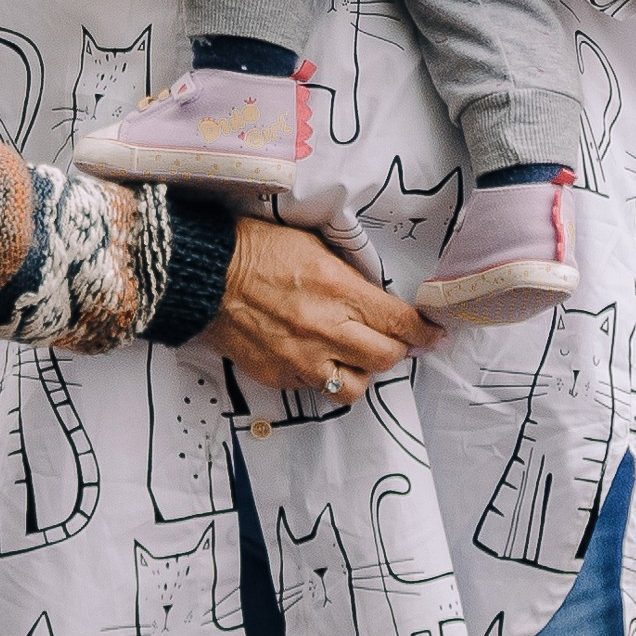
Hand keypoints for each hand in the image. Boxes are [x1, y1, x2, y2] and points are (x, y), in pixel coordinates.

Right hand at [208, 218, 442, 392]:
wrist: (203, 275)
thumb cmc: (257, 249)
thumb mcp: (313, 247)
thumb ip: (349, 277)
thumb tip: (377, 299)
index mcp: (338, 292)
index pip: (399, 323)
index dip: (423, 331)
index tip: (432, 333)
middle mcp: (325, 331)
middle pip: (386, 358)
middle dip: (395, 349)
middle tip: (392, 340)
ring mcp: (301, 359)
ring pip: (354, 387)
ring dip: (360, 372)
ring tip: (352, 356)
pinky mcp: (278, 376)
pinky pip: (313, 387)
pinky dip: (320, 374)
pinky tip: (311, 355)